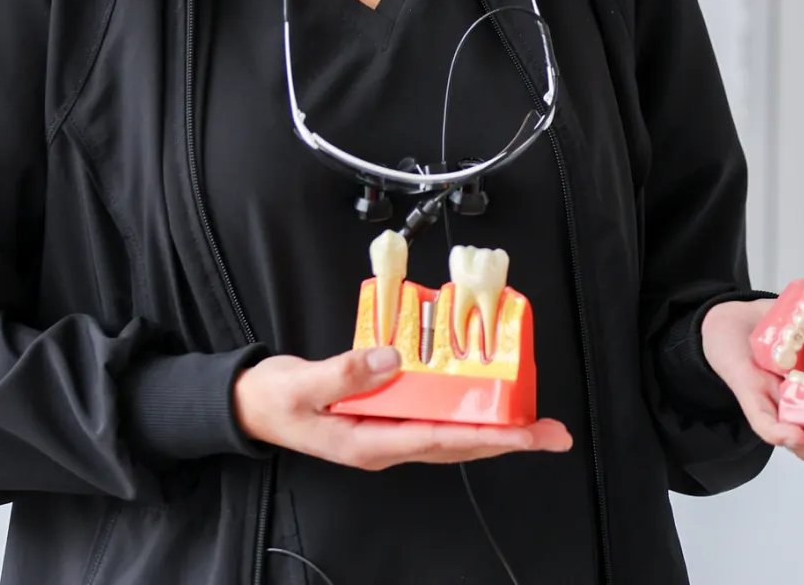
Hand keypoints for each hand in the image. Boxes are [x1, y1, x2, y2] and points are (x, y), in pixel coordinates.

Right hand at [233, 345, 572, 470]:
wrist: (251, 405)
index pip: (440, 440)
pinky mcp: (385, 415)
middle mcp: (386, 443)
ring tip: (533, 422)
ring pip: (451, 433)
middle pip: (458, 444)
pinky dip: (463, 409)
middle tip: (552, 433)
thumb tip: (393, 359)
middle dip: (507, 439)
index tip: (525, 434)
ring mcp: (387, 432)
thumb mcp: (303, 385)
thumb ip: (346, 372)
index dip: (486, 436)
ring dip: (493, 427)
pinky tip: (483, 398)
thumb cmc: (275, 399)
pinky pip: (433, 416)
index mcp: (369, 443)